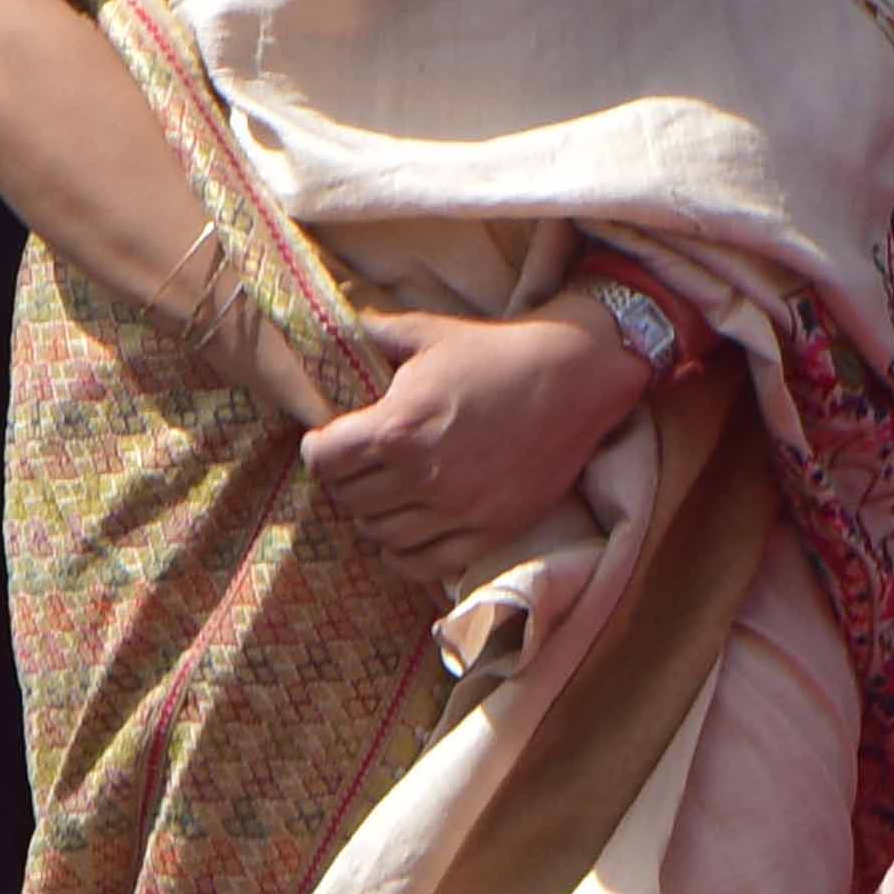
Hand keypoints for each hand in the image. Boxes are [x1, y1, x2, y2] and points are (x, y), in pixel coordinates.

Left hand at [297, 308, 645, 596]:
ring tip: (385, 495)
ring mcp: (457, 510)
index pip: (324, 460)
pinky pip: (422, 563)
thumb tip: (331, 330)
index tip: (327, 443)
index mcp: (397, 427)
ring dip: (373, 515)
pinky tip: (407, 530)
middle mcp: (421, 476)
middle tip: (360, 466)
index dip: (319, 449)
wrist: (575, 378)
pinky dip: (402, 552)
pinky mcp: (489, 531)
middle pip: (348, 499)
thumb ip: (371, 334)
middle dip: (346, 480)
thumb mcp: (427, 332)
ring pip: (380, 533)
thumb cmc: (496, 352)